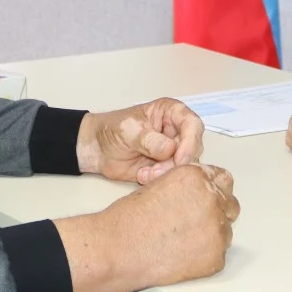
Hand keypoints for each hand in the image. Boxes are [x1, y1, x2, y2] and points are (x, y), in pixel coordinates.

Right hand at [55, 162, 239, 291]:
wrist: (118, 249)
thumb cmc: (129, 220)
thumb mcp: (159, 185)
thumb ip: (187, 185)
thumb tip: (201, 191)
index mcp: (197, 177)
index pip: (222, 178)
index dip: (214, 188)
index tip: (207, 197)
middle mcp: (212, 200)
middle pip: (230, 204)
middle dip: (217, 210)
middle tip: (195, 221)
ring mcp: (217, 230)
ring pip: (225, 231)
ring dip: (211, 234)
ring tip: (183, 241)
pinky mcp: (215, 257)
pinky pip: (218, 255)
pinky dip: (204, 256)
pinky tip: (182, 255)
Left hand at [77, 98, 203, 184]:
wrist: (97, 150)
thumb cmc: (112, 130)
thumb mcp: (129, 130)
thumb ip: (150, 139)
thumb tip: (170, 149)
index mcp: (170, 112)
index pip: (193, 124)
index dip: (190, 141)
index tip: (179, 158)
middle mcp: (176, 130)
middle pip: (193, 148)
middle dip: (177, 162)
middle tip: (156, 170)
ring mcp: (173, 150)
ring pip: (186, 165)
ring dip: (167, 172)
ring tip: (145, 173)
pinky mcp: (167, 166)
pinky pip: (173, 176)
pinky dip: (160, 179)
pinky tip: (143, 176)